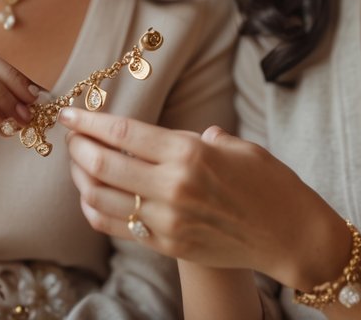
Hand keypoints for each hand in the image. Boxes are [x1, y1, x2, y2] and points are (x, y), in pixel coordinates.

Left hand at [59, 108, 345, 287]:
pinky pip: (117, 227)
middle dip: (78, 148)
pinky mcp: (168, 245)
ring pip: (103, 198)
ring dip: (82, 179)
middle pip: (104, 164)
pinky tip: (92, 197)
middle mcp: (174, 187)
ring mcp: (168, 220)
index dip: (90, 122)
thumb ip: (198, 139)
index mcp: (191, 153)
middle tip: (71, 137)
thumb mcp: (238, 147)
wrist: (291, 236)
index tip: (69, 114)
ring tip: (78, 164)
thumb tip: (168, 138)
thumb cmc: (270, 184)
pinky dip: (96, 210)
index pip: (124, 133)